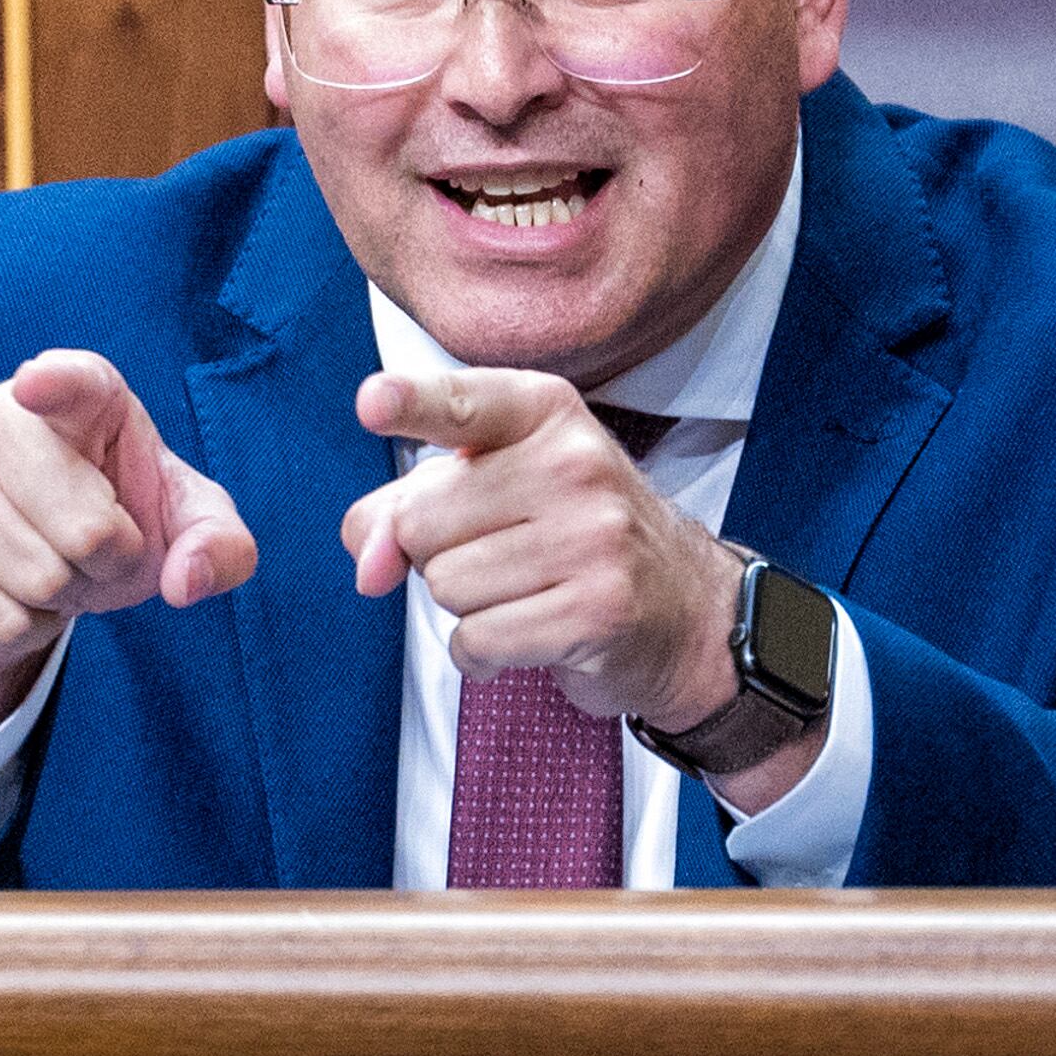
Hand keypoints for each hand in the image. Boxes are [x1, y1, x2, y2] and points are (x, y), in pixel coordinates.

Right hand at [0, 348, 258, 756]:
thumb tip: (186, 581)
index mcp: (79, 394)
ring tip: (53, 565)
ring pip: (37, 581)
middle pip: (84, 532)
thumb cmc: (117, 521)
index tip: (37, 385)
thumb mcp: (184, 526)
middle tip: (94, 549)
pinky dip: (19, 627)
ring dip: (62, 598)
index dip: (56, 382)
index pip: (70, 381)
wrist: (26, 567)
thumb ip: (219, 546)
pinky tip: (11, 592)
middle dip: (108, 564)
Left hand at [340, 366, 749, 734]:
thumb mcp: (493, 493)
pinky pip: (475, 640)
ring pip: (445, 586)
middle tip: (500, 556)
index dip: (409, 404)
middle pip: (421, 522)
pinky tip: (530, 634)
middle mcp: (574, 463)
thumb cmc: (572, 540)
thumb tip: (368, 566)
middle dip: (436, 554)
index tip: (371, 402)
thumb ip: (404, 508)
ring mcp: (593, 536)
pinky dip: (483, 653)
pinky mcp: (597, 610)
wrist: (687, 613)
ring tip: (525, 593)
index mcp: (545, 414)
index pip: (460, 404)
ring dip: (467, 606)